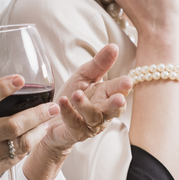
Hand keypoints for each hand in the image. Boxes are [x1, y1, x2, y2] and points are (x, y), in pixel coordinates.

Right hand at [0, 76, 59, 179]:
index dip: (2, 88)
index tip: (19, 79)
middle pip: (11, 124)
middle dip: (35, 113)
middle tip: (50, 104)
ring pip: (20, 142)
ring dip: (38, 129)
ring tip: (49, 117)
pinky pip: (18, 156)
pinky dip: (30, 144)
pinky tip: (37, 133)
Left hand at [23, 43, 131, 179]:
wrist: (51, 120)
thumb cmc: (71, 98)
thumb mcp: (84, 76)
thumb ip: (99, 63)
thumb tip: (114, 47)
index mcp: (105, 95)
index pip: (118, 90)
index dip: (122, 87)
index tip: (127, 81)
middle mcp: (101, 111)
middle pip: (113, 110)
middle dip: (116, 104)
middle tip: (119, 99)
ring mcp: (89, 124)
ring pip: (93, 118)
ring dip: (86, 106)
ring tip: (77, 94)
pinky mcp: (74, 132)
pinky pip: (73, 123)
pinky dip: (68, 112)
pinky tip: (63, 102)